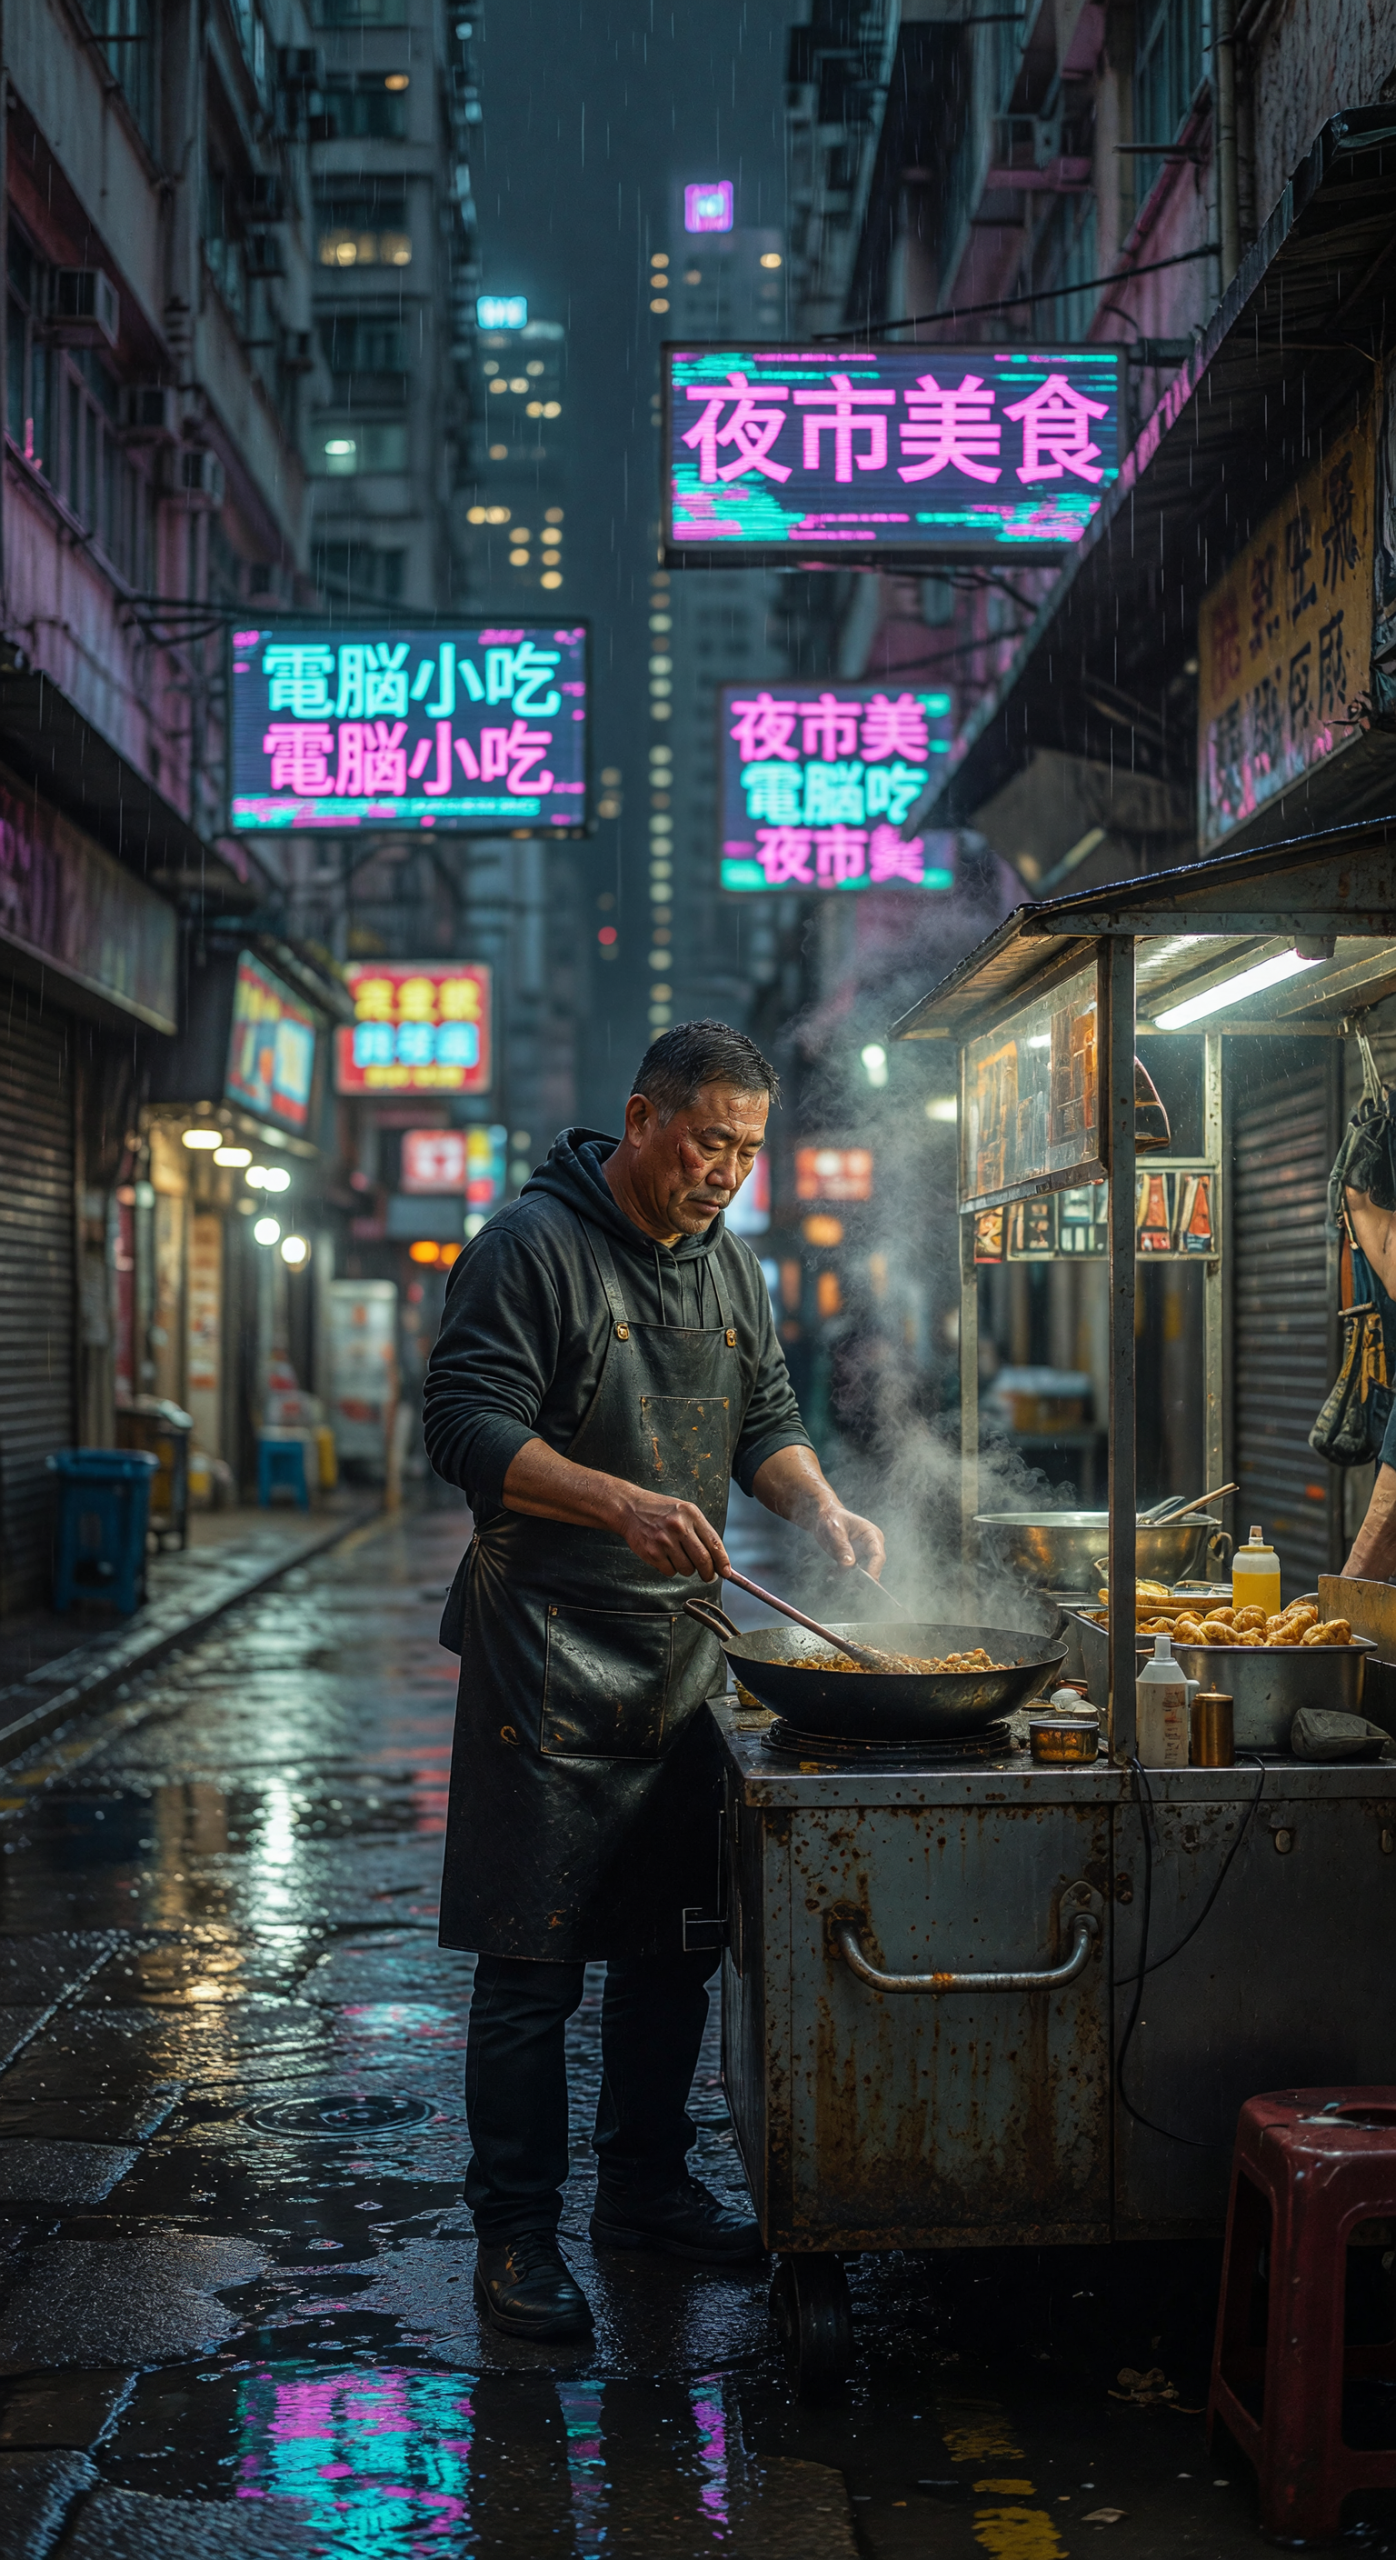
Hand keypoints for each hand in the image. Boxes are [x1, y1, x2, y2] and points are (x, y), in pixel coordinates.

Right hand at [607, 1484, 730, 1580]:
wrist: (630, 1509)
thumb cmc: (660, 1511)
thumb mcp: (685, 1512)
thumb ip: (701, 1531)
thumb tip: (718, 1559)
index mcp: (691, 1514)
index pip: (714, 1543)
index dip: (723, 1561)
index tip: (726, 1572)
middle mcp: (678, 1527)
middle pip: (703, 1560)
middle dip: (708, 1573)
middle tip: (708, 1576)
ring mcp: (664, 1540)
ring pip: (687, 1569)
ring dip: (687, 1569)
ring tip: (679, 1557)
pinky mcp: (652, 1553)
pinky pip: (670, 1572)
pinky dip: (671, 1569)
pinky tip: (666, 1557)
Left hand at [811, 1502, 885, 1577]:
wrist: (823, 1517)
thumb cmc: (831, 1518)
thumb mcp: (835, 1529)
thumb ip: (842, 1546)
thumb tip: (849, 1565)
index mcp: (872, 1535)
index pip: (878, 1556)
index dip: (874, 1570)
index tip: (866, 1581)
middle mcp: (870, 1547)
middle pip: (873, 1568)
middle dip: (861, 1579)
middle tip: (849, 1586)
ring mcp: (862, 1555)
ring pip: (862, 1574)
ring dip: (849, 1579)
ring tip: (834, 1575)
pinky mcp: (853, 1561)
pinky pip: (851, 1574)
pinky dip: (842, 1576)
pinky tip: (831, 1574)